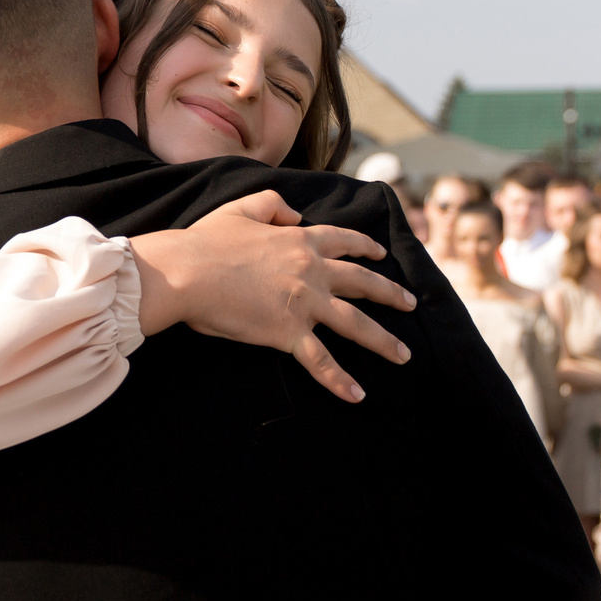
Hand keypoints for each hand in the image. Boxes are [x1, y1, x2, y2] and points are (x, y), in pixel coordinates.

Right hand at [131, 192, 415, 401]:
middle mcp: (312, 271)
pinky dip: (339, 380)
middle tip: (411, 303)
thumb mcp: (242, 208)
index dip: (365, 246)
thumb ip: (273, 204)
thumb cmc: (207, 242)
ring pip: (356, 324)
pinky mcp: (289, 332)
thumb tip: (295, 214)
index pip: (343, 241)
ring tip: (403, 355)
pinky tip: (357, 396)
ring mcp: (305, 303)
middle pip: (363, 282)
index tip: (381, 252)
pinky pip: (321, 361)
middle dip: (391, 294)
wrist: (189, 273)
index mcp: (300, 241)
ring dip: (383, 341)